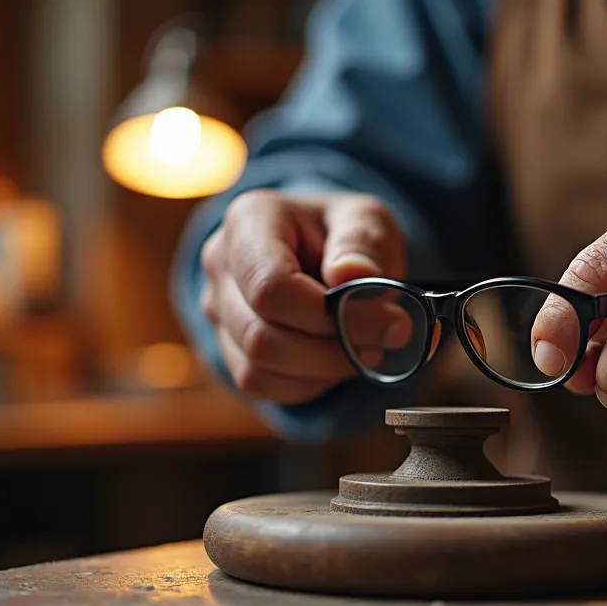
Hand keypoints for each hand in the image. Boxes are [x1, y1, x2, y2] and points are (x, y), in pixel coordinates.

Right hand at [200, 190, 409, 404]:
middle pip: (261, 336)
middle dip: (333, 350)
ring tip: (365, 348)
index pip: (270, 287)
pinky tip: (336, 360)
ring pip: (257, 368)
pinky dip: (307, 383)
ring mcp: (216, 308)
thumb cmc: (345, 234)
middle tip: (387, 339)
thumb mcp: (367, 220)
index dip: (329, 317)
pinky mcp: (226, 345)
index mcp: (248, 221)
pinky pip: (259, 385)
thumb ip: (363, 243)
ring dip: (322, 370)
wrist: (326, 251)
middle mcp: (220, 264)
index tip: (389, 320)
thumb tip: (349, 276)